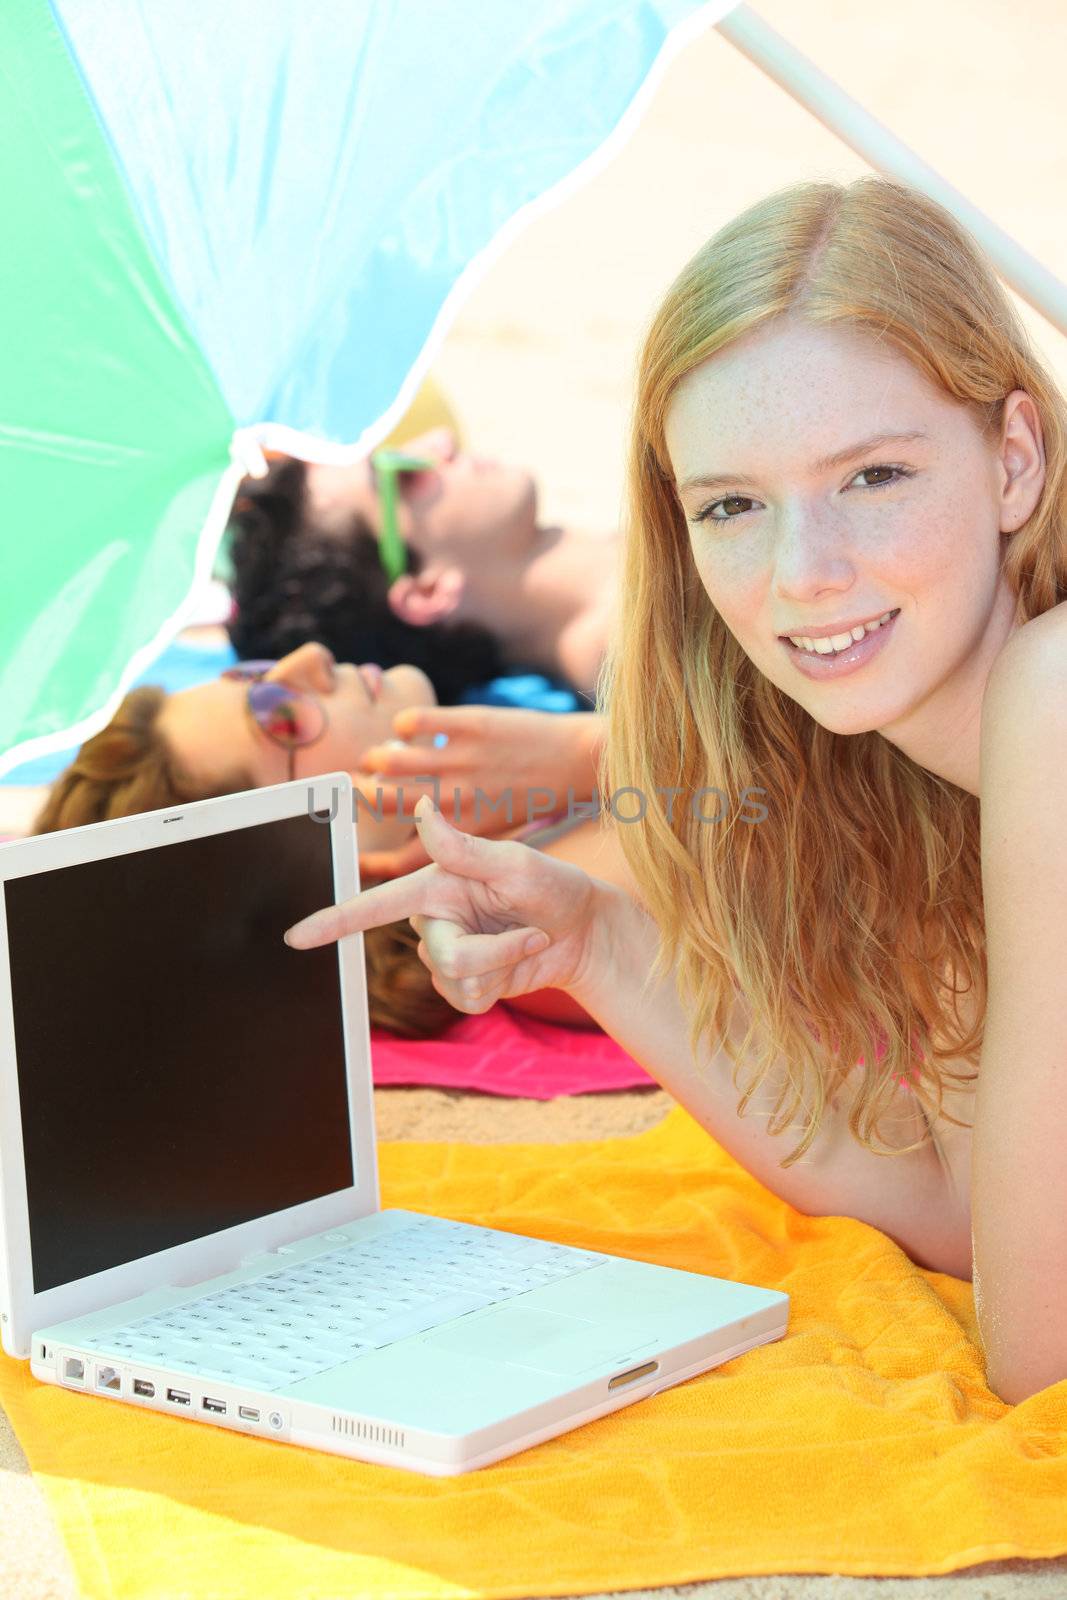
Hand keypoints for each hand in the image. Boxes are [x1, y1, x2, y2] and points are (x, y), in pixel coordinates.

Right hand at [284, 795, 606, 1013]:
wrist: (585, 933)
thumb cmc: (555, 887)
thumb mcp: (517, 864)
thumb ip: (464, 848)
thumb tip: (423, 811)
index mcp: (435, 885)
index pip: (376, 905)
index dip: (333, 920)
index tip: (294, 937)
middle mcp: (433, 919)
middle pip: (441, 955)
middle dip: (493, 951)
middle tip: (533, 931)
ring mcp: (448, 953)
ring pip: (456, 981)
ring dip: (501, 966)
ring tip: (528, 941)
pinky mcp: (465, 984)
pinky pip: (466, 1001)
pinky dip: (498, 988)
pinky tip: (516, 966)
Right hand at [355, 706, 601, 877]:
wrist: (581, 763)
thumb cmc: (539, 802)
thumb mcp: (498, 837)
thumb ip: (456, 844)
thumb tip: (416, 846)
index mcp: (462, 834)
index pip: (401, 858)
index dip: (367, 860)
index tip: (350, 850)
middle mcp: (456, 799)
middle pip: (384, 800)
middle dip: (362, 792)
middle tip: (357, 785)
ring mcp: (462, 760)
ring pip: (392, 758)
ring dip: (379, 756)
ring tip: (380, 755)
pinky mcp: (471, 725)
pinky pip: (417, 721)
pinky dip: (406, 724)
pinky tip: (410, 727)